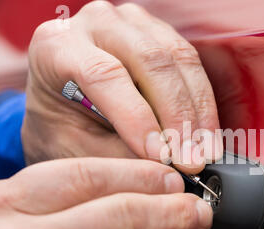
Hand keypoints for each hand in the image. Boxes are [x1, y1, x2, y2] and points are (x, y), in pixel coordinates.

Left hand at [22, 1, 222, 173]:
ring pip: (179, 59)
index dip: (137, 117)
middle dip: (177, 116)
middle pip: (150, 60)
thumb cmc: (65, 127)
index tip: (162, 156)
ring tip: (205, 151)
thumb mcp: (75, 147)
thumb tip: (165, 170)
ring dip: (198, 110)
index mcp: (57, 46)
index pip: (103, 74)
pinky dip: (203, 102)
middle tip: (192, 160)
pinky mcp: (161, 34)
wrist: (67, 105)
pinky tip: (206, 133)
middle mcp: (96, 23)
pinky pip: (192, 63)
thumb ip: (117, 156)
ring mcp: (133, 24)